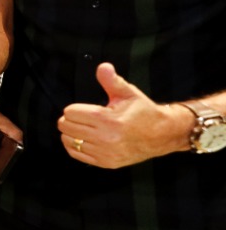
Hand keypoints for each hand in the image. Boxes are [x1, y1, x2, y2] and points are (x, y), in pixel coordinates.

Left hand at [58, 63, 193, 168]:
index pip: (70, 112)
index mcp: (107, 119)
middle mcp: (105, 138)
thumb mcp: (128, 93)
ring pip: (68, 141)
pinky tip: (85, 139)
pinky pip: (76, 154)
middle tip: (83, 118)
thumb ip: (112, 80)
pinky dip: (75, 146)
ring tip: (84, 128)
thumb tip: (103, 66)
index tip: (85, 109)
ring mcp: (105, 152)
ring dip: (72, 133)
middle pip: (66, 126)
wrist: (162, 134)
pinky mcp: (106, 162)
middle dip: (71, 119)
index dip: (75, 108)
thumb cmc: (143, 111)